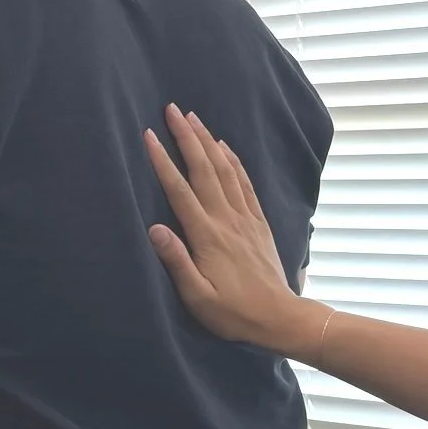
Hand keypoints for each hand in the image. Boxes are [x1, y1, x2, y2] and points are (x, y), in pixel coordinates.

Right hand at [143, 104, 328, 358]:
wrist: (280, 318)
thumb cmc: (233, 313)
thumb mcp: (197, 298)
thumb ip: (176, 262)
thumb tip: (155, 228)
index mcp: (207, 236)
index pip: (179, 190)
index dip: (162, 161)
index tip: (147, 135)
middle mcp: (227, 220)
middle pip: (204, 169)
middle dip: (187, 136)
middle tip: (171, 110)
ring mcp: (245, 218)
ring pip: (225, 170)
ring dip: (208, 141)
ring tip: (194, 118)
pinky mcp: (258, 222)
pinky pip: (244, 183)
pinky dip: (233, 160)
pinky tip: (224, 147)